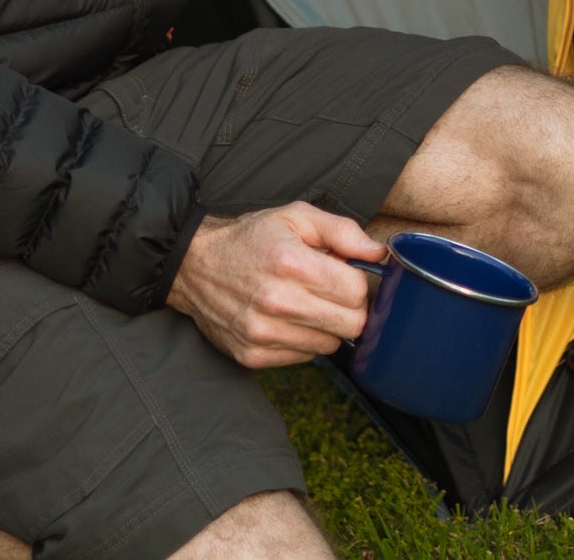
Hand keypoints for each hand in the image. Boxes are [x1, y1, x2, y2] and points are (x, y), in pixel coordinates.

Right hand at [166, 202, 384, 368]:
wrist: (194, 265)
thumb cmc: (251, 238)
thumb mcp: (296, 216)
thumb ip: (343, 231)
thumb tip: (379, 252)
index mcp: (292, 263)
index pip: (357, 291)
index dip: (356, 282)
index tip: (342, 274)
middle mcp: (277, 302)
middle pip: (351, 324)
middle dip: (349, 308)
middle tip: (330, 293)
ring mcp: (263, 333)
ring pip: (329, 345)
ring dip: (326, 326)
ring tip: (305, 304)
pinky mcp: (252, 355)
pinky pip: (303, 358)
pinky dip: (302, 341)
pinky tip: (287, 320)